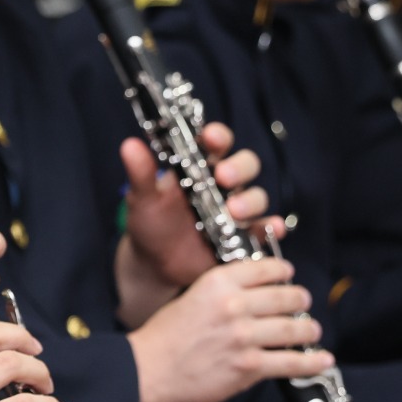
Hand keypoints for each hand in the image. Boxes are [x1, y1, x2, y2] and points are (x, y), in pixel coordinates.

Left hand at [116, 122, 276, 311]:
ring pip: (257, 196)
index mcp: (199, 167)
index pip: (216, 142)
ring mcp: (237, 211)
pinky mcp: (245, 237)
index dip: (218, 136)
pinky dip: (273, 226)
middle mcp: (222, 185)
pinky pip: (266, 228)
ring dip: (250, 200)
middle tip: (223, 177)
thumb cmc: (151, 223)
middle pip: (246, 165)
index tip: (210, 138)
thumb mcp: (143, 199)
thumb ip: (140, 174)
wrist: (155, 265)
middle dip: (239, 168)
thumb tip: (129, 145)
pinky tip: (272, 228)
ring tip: (233, 211)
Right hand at [128, 258, 328, 401]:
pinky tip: (322, 359)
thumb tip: (252, 293)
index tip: (288, 275)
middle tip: (304, 302)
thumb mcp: (190, 297)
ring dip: (308, 330)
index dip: (283, 271)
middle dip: (300, 299)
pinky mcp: (249, 367)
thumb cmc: (164, 336)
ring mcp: (244, 337)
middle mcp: (234, 305)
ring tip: (313, 330)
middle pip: (284, 297)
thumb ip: (221, 291)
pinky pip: (290, 362)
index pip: (265, 269)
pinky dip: (312, 362)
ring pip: (292, 329)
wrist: (148, 370)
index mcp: (218, 282)